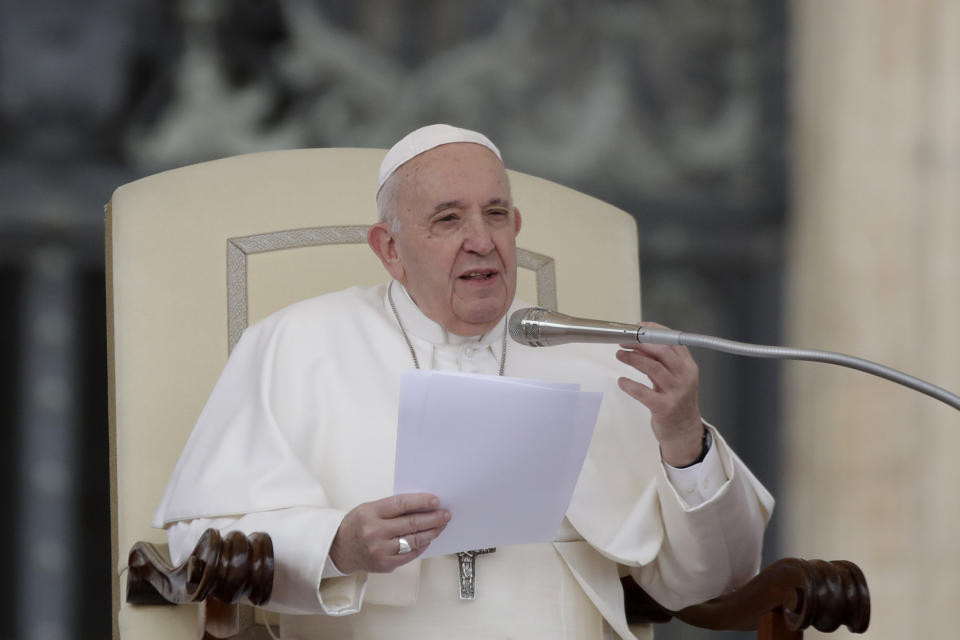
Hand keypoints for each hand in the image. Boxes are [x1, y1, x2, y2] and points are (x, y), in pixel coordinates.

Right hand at [329, 493, 449, 573]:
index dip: (421, 502)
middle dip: (433, 518)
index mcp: (371, 513)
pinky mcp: (386, 564)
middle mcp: (375, 532)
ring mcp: (381, 550)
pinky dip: (422, 546)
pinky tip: (429, 539)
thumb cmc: (356, 525)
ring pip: (414, 540)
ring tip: (441, 525)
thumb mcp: (369, 508)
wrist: (339, 549)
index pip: (401, 504)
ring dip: (432, 532)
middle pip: (411, 523)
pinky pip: (410, 554)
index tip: (436, 501)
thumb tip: (421, 505)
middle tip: (445, 514)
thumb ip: (392, 507)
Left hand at [616, 322, 704, 466]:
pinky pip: (643, 392)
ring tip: (619, 354)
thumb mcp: (674, 377)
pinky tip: (621, 381)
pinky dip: (629, 385)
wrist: (684, 431)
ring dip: (633, 359)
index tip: (638, 327)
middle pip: (662, 351)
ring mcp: (676, 393)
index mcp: (688, 366)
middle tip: (624, 341)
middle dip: (640, 342)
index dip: (654, 331)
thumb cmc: (677, 400)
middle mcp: (685, 377)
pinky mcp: (664, 408)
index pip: (673, 341)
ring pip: (652, 368)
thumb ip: (659, 361)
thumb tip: (639, 343)